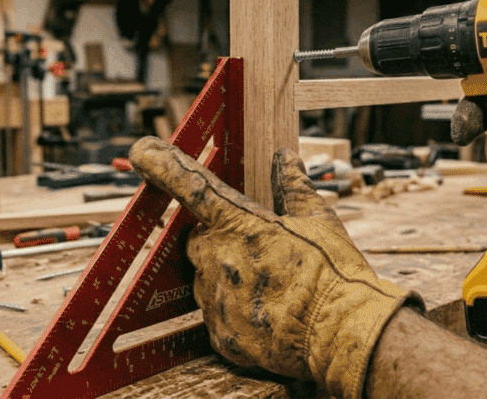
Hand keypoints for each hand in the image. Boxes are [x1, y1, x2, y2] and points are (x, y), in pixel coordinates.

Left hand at [130, 137, 422, 398]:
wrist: (343, 335)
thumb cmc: (335, 275)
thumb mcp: (319, 221)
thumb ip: (294, 187)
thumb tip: (284, 158)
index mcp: (240, 225)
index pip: (190, 187)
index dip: (162, 166)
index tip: (142, 151)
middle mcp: (218, 260)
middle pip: (199, 239)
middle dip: (220, 239)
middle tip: (258, 249)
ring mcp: (216, 301)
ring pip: (206, 278)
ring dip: (228, 276)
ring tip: (270, 285)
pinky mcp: (220, 335)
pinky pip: (216, 314)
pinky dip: (235, 310)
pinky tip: (265, 310)